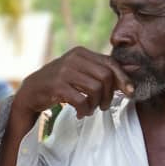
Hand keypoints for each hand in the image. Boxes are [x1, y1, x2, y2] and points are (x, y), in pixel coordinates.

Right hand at [12, 47, 132, 118]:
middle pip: (105, 76)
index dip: (123, 78)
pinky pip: (81, 100)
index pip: (110, 63)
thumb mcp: (80, 72)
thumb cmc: (60, 83)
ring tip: (90, 109)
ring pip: (95, 89)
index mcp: (80, 52)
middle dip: (109, 95)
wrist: (31, 92)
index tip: (130, 93)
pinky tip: (80, 113)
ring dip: (96, 104)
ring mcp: (64, 72)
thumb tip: (134, 71)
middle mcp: (73, 58)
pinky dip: (84, 110)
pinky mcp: (57, 86)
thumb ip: (103, 71)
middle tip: (103, 106)